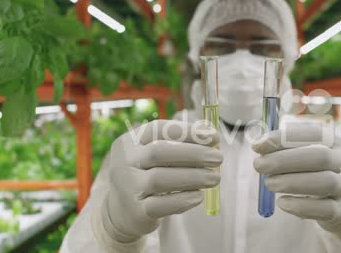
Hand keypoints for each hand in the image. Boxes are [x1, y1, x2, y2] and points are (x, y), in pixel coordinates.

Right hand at [94, 120, 221, 248]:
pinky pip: (162, 205)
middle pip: (159, 152)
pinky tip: (199, 196)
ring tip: (215, 178)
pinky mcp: (136, 212)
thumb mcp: (155, 155)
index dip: (188, 131)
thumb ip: (180, 143)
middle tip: (218, 158)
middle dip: (194, 154)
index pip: (158, 129)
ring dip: (194, 177)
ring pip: (161, 179)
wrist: (122, 211)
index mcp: (130, 141)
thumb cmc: (147, 174)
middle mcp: (125, 162)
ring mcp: (128, 187)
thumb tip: (210, 133)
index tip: (214, 136)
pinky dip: (184, 200)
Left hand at [252, 124, 340, 238]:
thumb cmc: (322, 171)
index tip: (259, 144)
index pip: (315, 133)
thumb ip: (288, 147)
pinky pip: (323, 209)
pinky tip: (282, 203)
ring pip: (325, 182)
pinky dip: (300, 206)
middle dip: (285, 160)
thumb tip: (259, 145)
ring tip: (269, 183)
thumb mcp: (312, 153)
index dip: (285, 138)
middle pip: (320, 157)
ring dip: (291, 182)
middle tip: (259, 165)